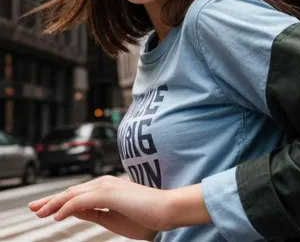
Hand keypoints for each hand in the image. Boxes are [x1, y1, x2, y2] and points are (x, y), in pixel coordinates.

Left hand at [28, 175, 170, 238]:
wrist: (166, 210)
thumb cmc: (145, 216)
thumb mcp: (112, 217)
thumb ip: (93, 212)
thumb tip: (73, 211)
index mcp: (108, 188)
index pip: (78, 194)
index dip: (59, 200)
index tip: (44, 209)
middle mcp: (105, 183)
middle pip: (71, 191)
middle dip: (50, 200)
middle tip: (33, 208)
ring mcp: (107, 186)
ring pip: (73, 194)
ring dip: (53, 203)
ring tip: (38, 213)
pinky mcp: (109, 193)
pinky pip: (81, 201)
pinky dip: (67, 207)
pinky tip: (55, 216)